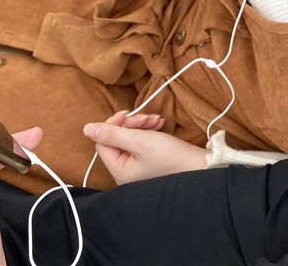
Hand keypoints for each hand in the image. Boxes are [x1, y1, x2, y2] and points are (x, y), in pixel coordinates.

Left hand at [83, 110, 206, 184]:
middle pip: (116, 139)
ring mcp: (137, 169)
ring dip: (141, 125)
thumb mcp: (140, 140)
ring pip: (129, 138)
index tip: (129, 114)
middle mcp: (125, 173)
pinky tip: (159, 125)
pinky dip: (148, 131)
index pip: (103, 142)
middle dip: (131, 124)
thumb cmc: (170, 156)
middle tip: (147, 117)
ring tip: (156, 120)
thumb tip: (87, 128)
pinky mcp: (148, 163)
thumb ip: (112, 133)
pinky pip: (140, 142)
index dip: (114, 124)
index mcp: (119, 172)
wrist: (200, 166)